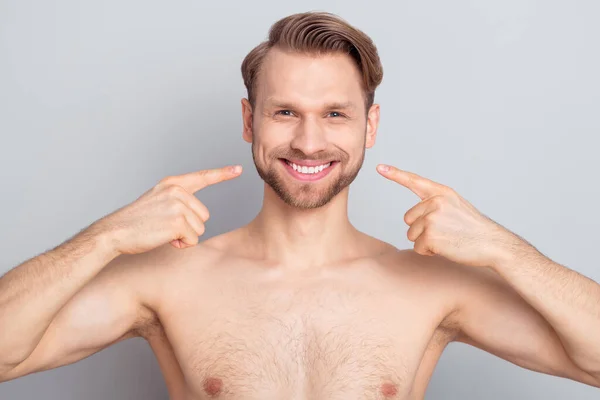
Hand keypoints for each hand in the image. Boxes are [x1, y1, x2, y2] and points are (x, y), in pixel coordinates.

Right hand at [92, 165, 242, 254]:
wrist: (114, 232)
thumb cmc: (136, 221)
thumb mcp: (157, 201)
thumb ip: (178, 200)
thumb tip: (199, 215)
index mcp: (172, 183)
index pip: (202, 177)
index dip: (222, 173)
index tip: (238, 169)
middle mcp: (177, 190)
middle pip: (204, 215)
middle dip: (189, 226)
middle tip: (164, 226)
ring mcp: (178, 205)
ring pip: (200, 228)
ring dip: (184, 236)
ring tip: (161, 231)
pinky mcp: (177, 222)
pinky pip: (193, 239)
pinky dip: (181, 244)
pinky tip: (164, 239)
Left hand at [376, 164, 521, 267]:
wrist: (493, 244)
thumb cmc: (473, 229)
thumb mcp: (456, 206)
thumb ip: (435, 204)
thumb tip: (412, 216)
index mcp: (442, 193)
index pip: (414, 181)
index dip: (395, 174)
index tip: (379, 167)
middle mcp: (435, 202)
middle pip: (409, 218)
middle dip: (421, 229)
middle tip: (444, 232)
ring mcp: (432, 218)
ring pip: (412, 234)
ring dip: (425, 242)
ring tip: (447, 239)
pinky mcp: (431, 235)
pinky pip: (417, 247)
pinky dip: (428, 252)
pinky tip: (446, 248)